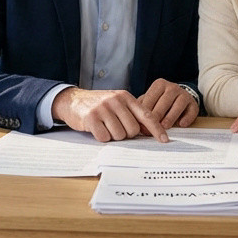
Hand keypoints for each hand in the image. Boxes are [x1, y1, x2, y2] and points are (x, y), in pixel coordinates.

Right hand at [54, 87, 168, 142]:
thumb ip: (132, 114)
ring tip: (104, 126)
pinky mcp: (91, 118)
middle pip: (132, 130)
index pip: (146, 115)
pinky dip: (101, 137)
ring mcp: (103, 108)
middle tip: (115, 127)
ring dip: (112, 136)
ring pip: (119, 135)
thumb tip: (148, 131)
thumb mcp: (117, 103)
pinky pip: (104, 137)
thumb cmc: (99, 105)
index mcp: (125, 97)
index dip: (156, 129)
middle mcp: (116, 101)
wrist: (73, 100)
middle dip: (126, 134)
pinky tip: (96, 129)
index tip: (164, 140)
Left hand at [137, 79, 199, 129]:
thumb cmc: (160, 101)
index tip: (141, 125)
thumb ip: (142, 109)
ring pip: (178, 105)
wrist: (179, 97)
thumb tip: (136, 123)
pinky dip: (187, 118)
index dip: (145, 113)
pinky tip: (181, 124)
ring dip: (171, 117)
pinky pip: (191, 110)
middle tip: (151, 128)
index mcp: (159, 85)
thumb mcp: (150, 101)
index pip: (150, 98)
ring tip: (164, 127)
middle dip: (157, 116)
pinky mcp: (193, 103)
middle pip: (164, 102)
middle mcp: (172, 87)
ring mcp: (184, 94)